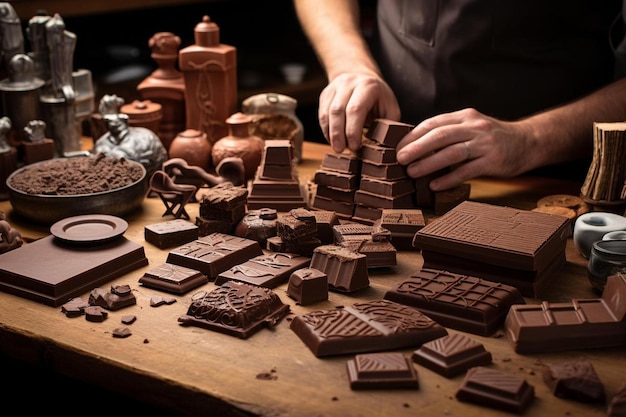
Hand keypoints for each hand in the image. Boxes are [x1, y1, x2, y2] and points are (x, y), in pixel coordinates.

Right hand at [318, 72, 399, 152]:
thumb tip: (382, 146)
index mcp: (368, 86)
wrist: (365, 80)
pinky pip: (321, 114)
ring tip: (338, 147)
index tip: (355, 147)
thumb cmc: (380, 100)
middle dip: (338, 134)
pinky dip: (326, 130)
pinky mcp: (326, 93)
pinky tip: (333, 139)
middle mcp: (349, 82)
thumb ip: (386, 126)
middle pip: (337, 111)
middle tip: (341, 150)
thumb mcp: (390, 110)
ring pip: (326, 113)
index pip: (355, 109)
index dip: (353, 131)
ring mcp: (335, 86)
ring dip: (330, 134)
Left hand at [396, 108, 534, 190]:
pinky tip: (435, 185)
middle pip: (440, 136)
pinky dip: (449, 178)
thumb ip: (449, 133)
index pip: (433, 123)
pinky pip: (467, 171)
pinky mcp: (493, 161)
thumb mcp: (471, 127)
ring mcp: (484, 144)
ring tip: (412, 173)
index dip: (413, 135)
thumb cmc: (492, 138)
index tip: (397, 147)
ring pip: (452, 153)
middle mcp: (474, 127)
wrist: (529, 142)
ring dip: (429, 163)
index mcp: (464, 117)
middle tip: (399, 159)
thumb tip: (415, 146)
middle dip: (417, 148)